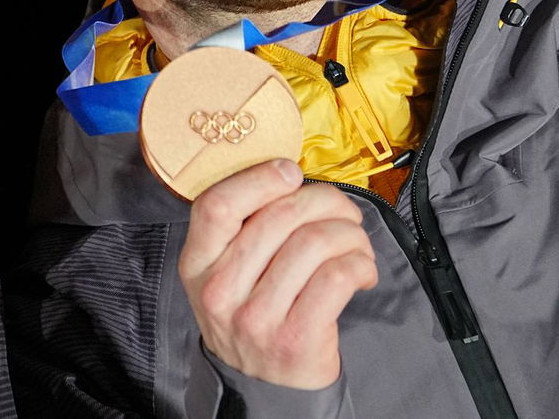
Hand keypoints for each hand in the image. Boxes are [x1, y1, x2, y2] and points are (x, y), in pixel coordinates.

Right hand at [177, 159, 377, 389]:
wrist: (265, 387)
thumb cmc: (252, 312)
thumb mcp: (224, 273)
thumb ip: (243, 230)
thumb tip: (290, 178)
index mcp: (196, 264)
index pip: (217, 206)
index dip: (258, 179)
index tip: (290, 172)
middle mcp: (218, 291)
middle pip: (278, 218)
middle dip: (324, 202)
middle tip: (344, 211)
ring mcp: (255, 319)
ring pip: (312, 244)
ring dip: (349, 234)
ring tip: (356, 244)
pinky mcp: (294, 340)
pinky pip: (335, 278)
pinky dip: (359, 264)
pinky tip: (362, 271)